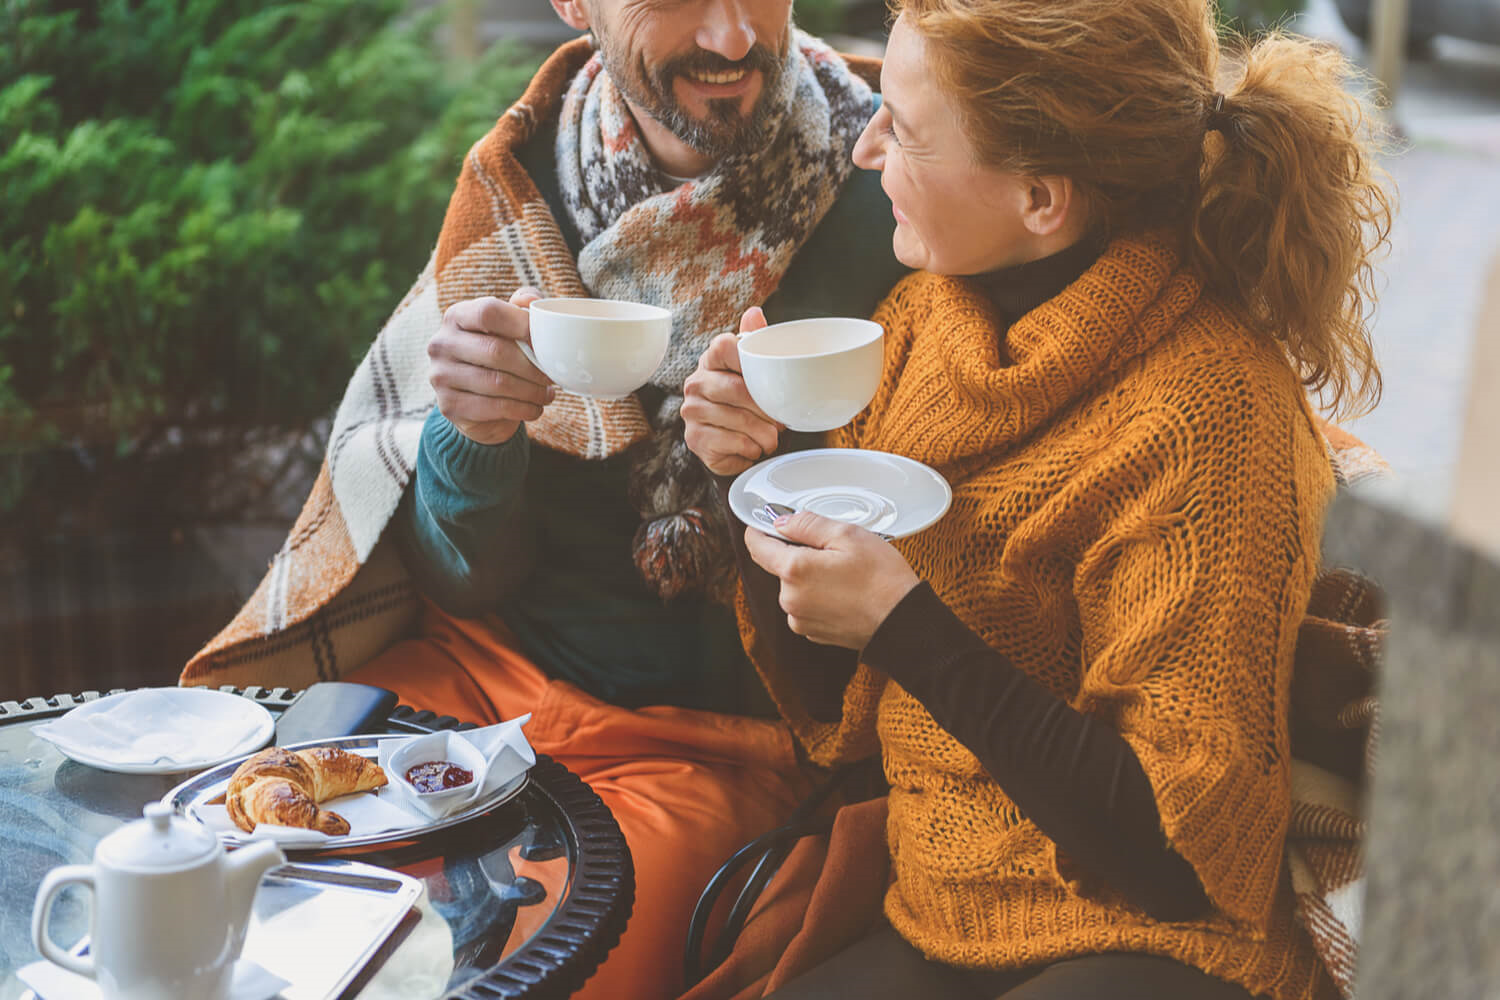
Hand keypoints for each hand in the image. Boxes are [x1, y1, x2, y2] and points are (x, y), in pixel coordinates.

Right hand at [427, 287, 554, 444]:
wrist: (475, 399)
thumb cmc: (497, 353)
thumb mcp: (509, 325)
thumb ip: (522, 305)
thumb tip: (531, 302)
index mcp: (456, 315)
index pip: (488, 312)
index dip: (522, 324)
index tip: (546, 341)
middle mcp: (441, 343)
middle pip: (496, 350)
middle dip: (532, 366)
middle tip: (552, 376)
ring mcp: (441, 375)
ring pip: (498, 383)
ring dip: (532, 391)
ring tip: (547, 394)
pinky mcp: (448, 405)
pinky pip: (494, 407)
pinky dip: (522, 409)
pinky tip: (534, 408)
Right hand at [682, 307, 781, 475]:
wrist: (729, 442)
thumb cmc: (746, 401)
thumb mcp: (755, 370)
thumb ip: (756, 341)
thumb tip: (754, 313)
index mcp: (710, 359)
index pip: (725, 347)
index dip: (750, 362)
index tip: (769, 380)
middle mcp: (695, 382)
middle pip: (738, 390)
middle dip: (766, 410)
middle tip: (780, 421)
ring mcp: (692, 411)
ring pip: (739, 421)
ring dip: (764, 434)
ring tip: (770, 437)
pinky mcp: (694, 438)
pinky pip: (733, 443)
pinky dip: (751, 449)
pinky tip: (752, 447)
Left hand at [745, 511, 920, 649]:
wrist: (903, 622)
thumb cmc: (882, 579)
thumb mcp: (848, 535)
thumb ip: (808, 524)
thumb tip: (781, 521)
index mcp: (794, 571)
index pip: (757, 545)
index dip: (760, 529)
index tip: (767, 522)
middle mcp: (790, 599)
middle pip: (780, 566)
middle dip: (800, 554)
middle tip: (833, 549)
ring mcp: (800, 619)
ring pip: (795, 586)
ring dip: (811, 576)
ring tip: (845, 574)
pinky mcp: (813, 632)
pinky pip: (807, 604)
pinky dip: (820, 595)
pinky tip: (845, 591)